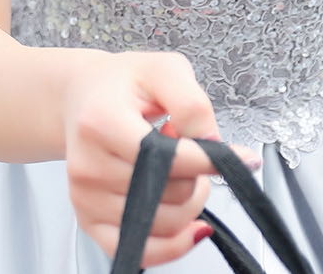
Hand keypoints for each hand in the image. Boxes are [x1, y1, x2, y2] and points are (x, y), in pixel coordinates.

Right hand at [63, 51, 250, 266]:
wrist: (82, 97)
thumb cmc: (123, 83)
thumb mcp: (164, 69)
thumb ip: (193, 103)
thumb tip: (214, 147)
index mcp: (101, 122)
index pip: (168, 158)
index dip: (210, 160)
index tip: (241, 157)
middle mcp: (88, 165)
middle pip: (172, 192)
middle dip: (198, 173)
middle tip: (183, 145)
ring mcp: (86, 198)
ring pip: (166, 223)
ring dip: (188, 200)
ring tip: (172, 167)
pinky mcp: (89, 221)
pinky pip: (140, 251)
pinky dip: (173, 244)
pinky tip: (187, 225)